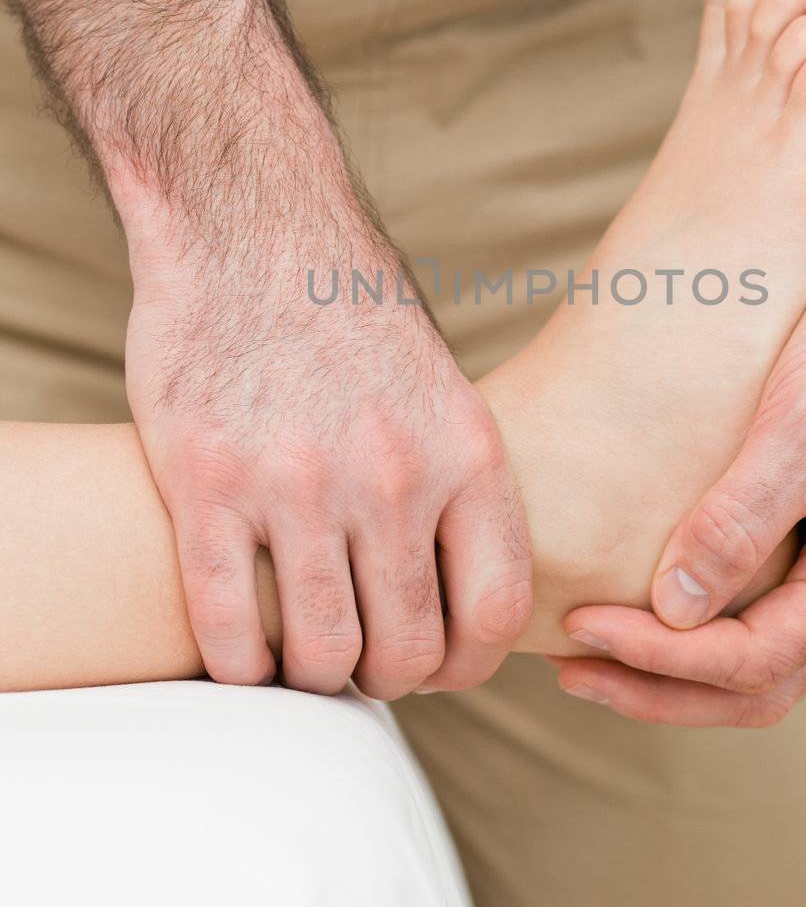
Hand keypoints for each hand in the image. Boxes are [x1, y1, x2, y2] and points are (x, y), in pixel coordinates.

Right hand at [125, 209, 531, 697]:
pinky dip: (239, 664)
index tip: (438, 669)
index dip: (469, 666)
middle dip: (386, 678)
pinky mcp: (208, 482)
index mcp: (465, 452)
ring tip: (302, 659)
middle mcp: (392, 475)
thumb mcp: (441, 391)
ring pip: (322, 653)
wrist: (251, 228)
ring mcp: (297, 482)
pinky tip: (243, 651)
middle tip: (361, 664)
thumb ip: (457, 490)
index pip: (496, 610)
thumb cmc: (349, 316)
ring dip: (315, 677)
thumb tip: (467, 598)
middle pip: (408, 649)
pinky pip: (230, 625)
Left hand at [557, 251, 805, 724]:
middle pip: (754, 683)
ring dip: (670, 668)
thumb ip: (744, 520)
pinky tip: (635, 598)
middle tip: (570, 669)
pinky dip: (687, 620)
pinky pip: (747, 606)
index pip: (757, 659)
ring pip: (751, 656)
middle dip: (659, 688)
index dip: (665, 658)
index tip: (583, 626)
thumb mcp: (804, 428)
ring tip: (588, 653)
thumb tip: (675, 608)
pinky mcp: (800, 529)